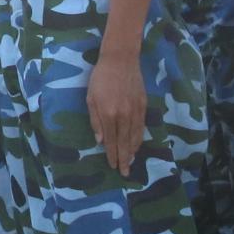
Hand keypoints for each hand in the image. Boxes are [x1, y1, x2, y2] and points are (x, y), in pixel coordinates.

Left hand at [85, 50, 146, 172]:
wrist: (121, 60)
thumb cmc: (100, 78)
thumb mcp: (91, 98)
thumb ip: (96, 121)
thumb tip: (100, 141)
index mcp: (108, 114)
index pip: (111, 141)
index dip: (112, 155)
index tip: (113, 166)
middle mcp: (123, 116)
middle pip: (125, 143)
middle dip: (124, 159)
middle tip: (125, 173)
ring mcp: (135, 111)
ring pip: (135, 137)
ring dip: (133, 151)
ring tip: (130, 162)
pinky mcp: (143, 106)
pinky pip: (142, 127)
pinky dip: (139, 139)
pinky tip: (137, 145)